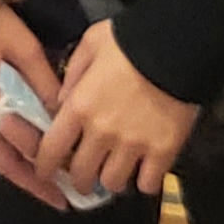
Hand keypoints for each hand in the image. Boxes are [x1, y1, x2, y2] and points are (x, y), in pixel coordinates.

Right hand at [0, 0, 72, 210]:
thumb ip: (43, 81)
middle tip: (61, 201)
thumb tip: (63, 112)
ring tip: (48, 189)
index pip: (19, 138)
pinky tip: (24, 163)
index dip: (45, 156)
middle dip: (33, 182)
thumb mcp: (20, 44)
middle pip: (2, 160)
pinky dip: (6, 157)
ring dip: (20, 173)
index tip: (70, 171)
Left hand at [41, 21, 199, 199]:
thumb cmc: (131, 40)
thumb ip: (73, 73)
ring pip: (113, 183)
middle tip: (83, 178)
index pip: (51, 150)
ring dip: (111, 180)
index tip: (45, 172)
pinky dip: (144, 182)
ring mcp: (133, 144)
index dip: (45, 167)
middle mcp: (102, 132)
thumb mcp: (91, 44)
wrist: (178, 45)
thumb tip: (61, 100)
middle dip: (79, 180)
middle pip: (82, 174)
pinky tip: (144, 173)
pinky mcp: (163, 150)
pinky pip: (148, 183)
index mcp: (80, 106)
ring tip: (115, 172)